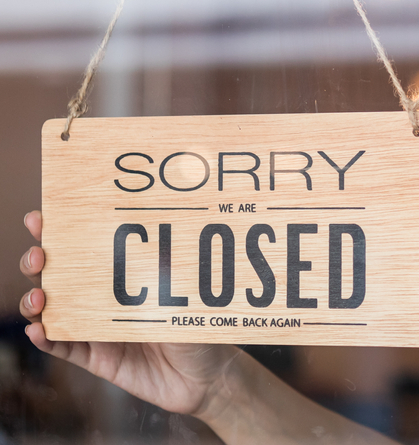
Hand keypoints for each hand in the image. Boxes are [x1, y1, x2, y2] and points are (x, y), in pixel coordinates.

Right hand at [19, 210, 241, 420]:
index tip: (40, 217)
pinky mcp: (96, 359)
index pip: (86, 247)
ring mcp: (96, 328)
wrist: (207, 376)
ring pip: (51, 310)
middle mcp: (102, 299)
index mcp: (123, 275)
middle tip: (39, 255)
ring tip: (38, 297)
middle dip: (39, 262)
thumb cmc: (200, 326)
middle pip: (57, 275)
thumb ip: (171, 275)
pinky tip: (38, 330)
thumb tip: (157, 244)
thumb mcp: (189, 295)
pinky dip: (46, 339)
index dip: (58, 232)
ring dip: (35, 301)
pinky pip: (63, 348)